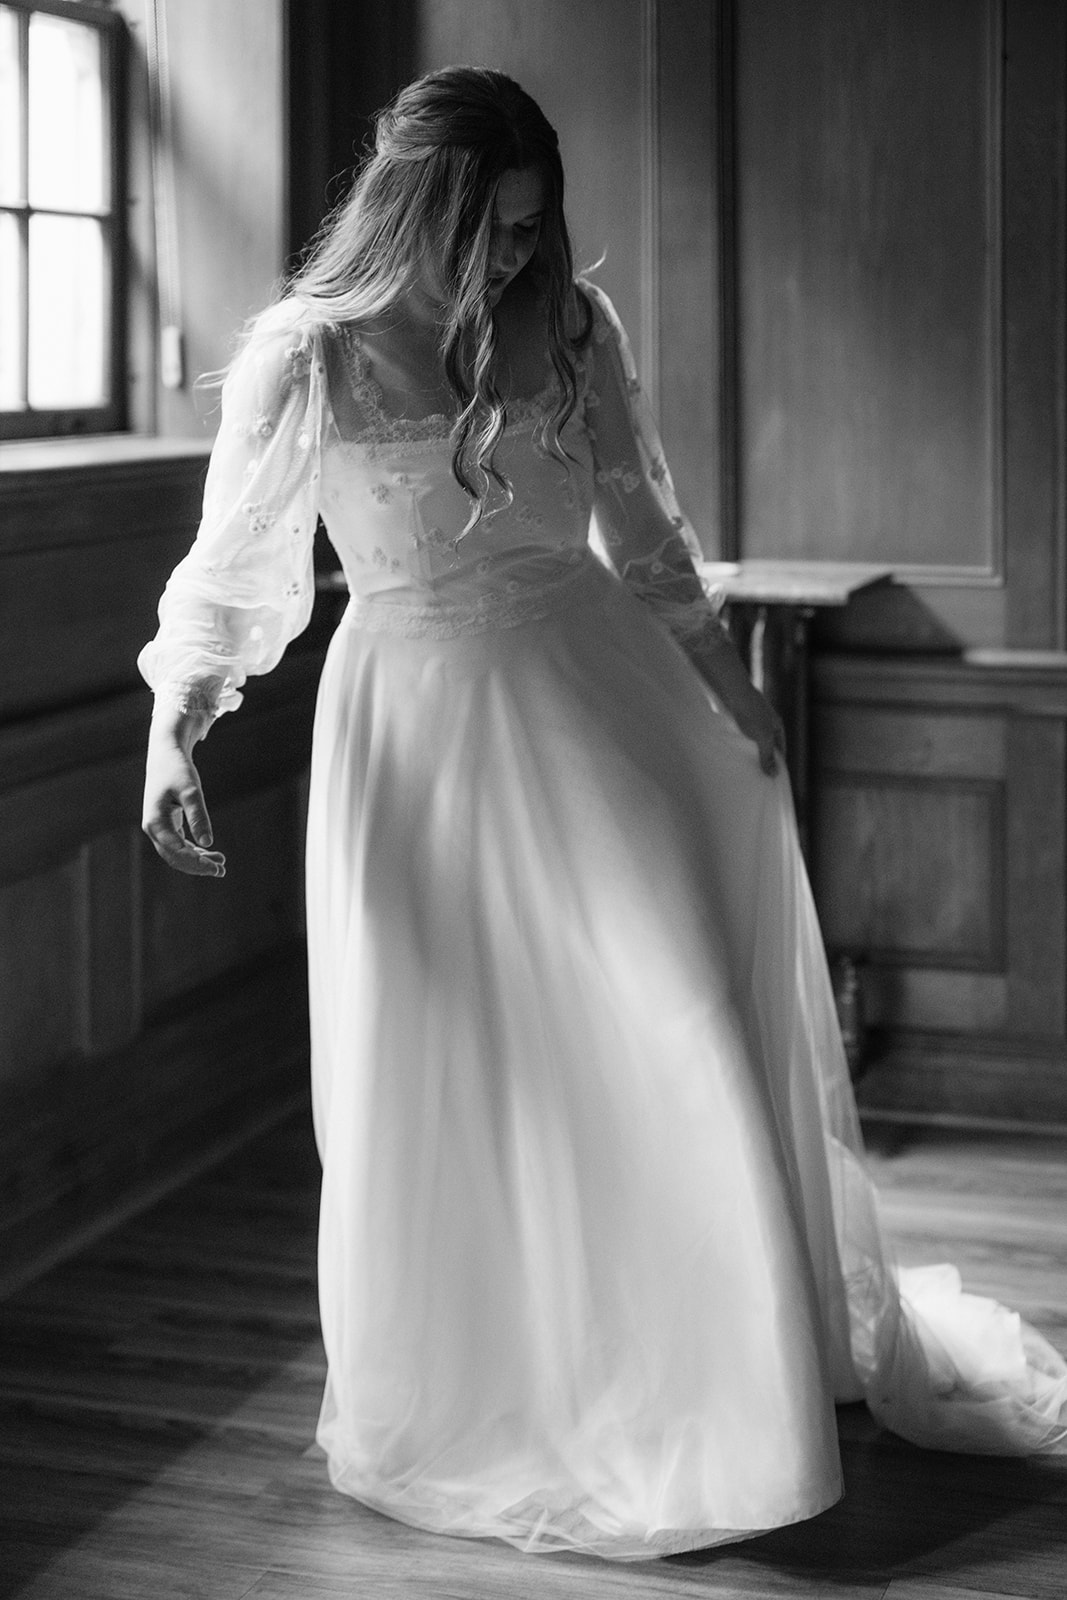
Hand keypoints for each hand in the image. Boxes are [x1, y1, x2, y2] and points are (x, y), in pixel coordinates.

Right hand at [142, 723, 225, 876]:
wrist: (166, 753)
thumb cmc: (178, 769)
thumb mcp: (191, 791)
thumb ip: (198, 816)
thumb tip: (208, 843)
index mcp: (155, 822)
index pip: (177, 852)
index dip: (197, 864)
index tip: (217, 868)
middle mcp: (153, 828)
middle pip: (175, 858)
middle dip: (198, 867)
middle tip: (222, 871)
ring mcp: (158, 827)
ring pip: (177, 853)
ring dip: (198, 860)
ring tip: (221, 864)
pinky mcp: (166, 823)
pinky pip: (179, 844)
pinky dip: (194, 850)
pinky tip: (211, 853)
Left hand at [690, 630, 786, 775]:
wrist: (733, 691)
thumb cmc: (751, 713)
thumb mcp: (762, 737)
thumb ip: (767, 756)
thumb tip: (774, 775)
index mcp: (777, 726)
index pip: (781, 750)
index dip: (777, 763)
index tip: (771, 779)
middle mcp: (766, 722)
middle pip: (767, 746)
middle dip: (762, 759)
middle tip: (756, 777)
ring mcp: (752, 720)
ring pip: (752, 741)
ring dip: (749, 752)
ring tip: (743, 768)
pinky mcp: (738, 718)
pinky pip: (740, 736)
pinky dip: (738, 745)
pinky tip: (732, 753)